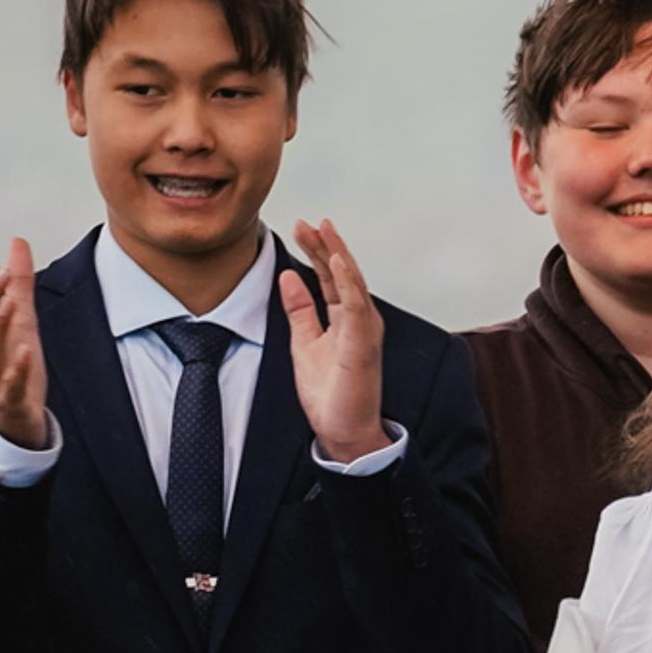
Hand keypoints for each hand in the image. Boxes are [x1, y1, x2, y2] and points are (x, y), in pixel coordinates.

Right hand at [0, 238, 48, 448]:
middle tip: (0, 273)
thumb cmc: (14, 370)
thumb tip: (17, 246)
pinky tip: (26, 351)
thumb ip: (19, 286)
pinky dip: (16, 368)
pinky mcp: (10, 399)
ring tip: (11, 303)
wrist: (13, 422)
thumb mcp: (22, 325)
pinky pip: (10, 383)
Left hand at [278, 218, 388, 463]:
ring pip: (352, 282)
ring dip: (337, 254)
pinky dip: (346, 280)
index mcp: (345, 319)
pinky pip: (356, 304)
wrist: (344, 430)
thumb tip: (288, 278)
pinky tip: (335, 260)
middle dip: (325, 245)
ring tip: (323, 230)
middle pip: (342, 273)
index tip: (300, 229)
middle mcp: (359, 320)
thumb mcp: (305, 343)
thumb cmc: (332, 395)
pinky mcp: (362, 342)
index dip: (316, 251)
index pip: (330, 277)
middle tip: (309, 222)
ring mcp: (363, 329)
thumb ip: (300, 310)